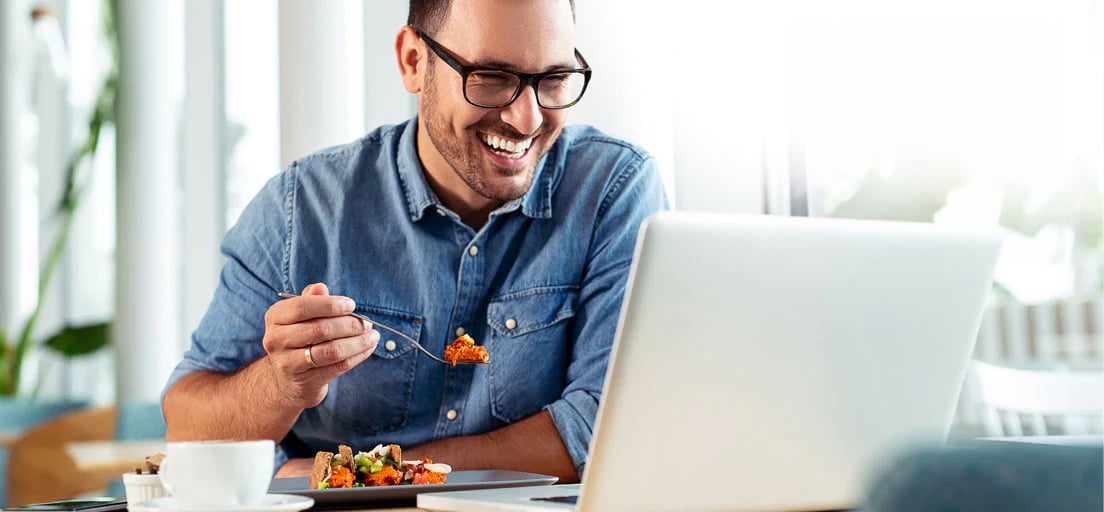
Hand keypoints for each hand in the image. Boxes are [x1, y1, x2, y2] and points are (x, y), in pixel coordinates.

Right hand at [262, 283, 379, 408]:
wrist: (288, 379)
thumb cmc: (300, 338)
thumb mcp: (301, 317)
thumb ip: (312, 300)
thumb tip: (321, 288)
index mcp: (275, 317)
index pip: (302, 307)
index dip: (329, 305)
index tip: (351, 305)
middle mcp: (276, 340)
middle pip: (320, 329)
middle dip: (349, 325)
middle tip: (367, 323)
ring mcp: (288, 363)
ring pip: (331, 350)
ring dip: (358, 342)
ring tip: (373, 336)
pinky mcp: (305, 381)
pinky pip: (338, 367)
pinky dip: (357, 356)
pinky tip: (367, 349)